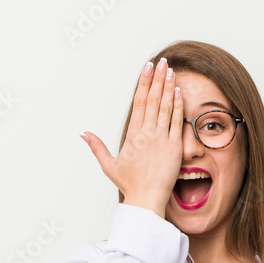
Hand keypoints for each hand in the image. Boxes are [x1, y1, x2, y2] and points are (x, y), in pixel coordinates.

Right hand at [81, 57, 183, 216]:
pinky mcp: (173, 148)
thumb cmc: (130, 185)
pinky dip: (178, 106)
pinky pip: (176, 122)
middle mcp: (146, 134)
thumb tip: (84, 134)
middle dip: (157, 79)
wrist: (145, 200)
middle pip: (152, 100)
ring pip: (165, 107)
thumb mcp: (109, 165)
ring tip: (171, 71)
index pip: (139, 103)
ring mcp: (160, 140)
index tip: (147, 68)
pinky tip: (179, 91)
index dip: (144, 83)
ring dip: (168, 87)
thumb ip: (97, 147)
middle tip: (162, 62)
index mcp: (132, 135)